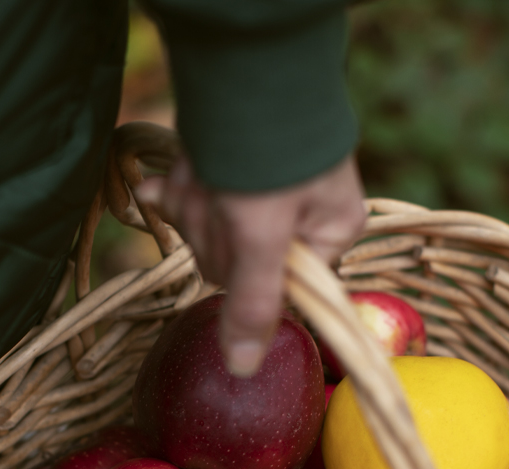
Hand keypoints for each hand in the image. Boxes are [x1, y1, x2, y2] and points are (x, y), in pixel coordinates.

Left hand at [135, 154, 367, 375]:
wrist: (240, 57)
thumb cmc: (264, 148)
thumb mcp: (261, 233)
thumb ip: (254, 304)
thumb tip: (245, 370)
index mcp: (329, 236)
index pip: (280, 294)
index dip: (245, 274)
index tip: (238, 240)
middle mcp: (302, 221)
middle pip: (237, 265)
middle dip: (214, 230)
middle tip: (220, 195)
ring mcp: (266, 199)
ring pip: (212, 234)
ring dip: (196, 203)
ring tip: (206, 169)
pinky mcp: (234, 178)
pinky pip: (201, 204)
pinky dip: (183, 188)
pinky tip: (180, 171)